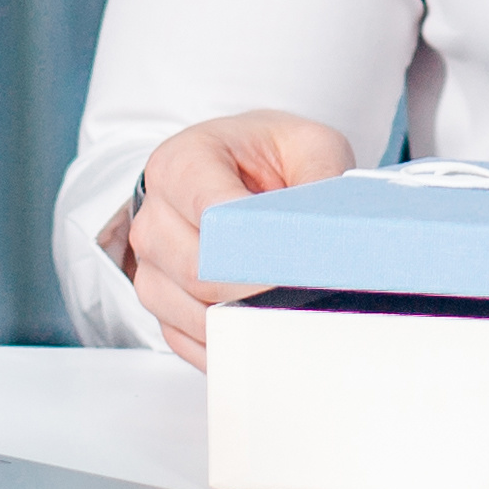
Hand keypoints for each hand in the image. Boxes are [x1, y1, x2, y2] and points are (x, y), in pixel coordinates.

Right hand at [112, 112, 358, 367]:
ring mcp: (150, 262)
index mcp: (182, 164)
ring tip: (289, 311)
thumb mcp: (308, 146)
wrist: (234, 167)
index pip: (211, 215)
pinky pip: (186, 338)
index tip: (295, 267)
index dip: (255, 247)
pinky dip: (226, 342)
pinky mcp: (159, 300)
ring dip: (241, 320)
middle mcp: (155, 214)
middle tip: (305, 297)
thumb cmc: (264, 156)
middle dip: (253, 292)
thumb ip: (322, 178)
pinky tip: (262, 330)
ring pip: (189, 311)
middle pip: (196, 271)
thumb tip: (338, 230)